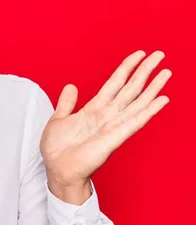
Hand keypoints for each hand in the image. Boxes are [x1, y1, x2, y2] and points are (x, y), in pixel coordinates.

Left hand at [40, 50, 170, 202]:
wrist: (57, 169)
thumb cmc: (57, 149)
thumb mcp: (58, 119)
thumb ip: (66, 103)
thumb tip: (71, 86)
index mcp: (93, 109)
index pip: (114, 83)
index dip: (126, 68)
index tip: (139, 54)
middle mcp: (107, 115)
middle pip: (130, 88)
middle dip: (145, 71)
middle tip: (160, 54)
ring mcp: (112, 125)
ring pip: (137, 102)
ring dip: (152, 88)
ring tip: (166, 73)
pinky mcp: (114, 137)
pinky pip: (134, 121)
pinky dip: (148, 110)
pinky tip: (162, 100)